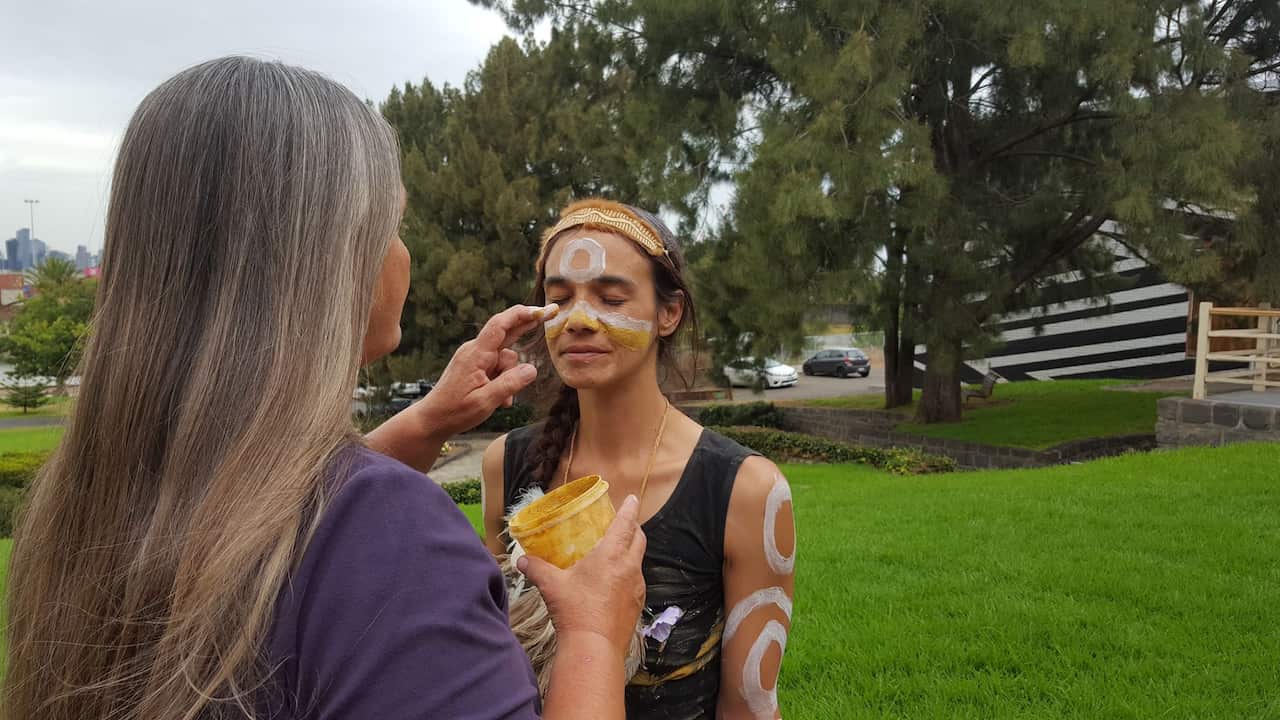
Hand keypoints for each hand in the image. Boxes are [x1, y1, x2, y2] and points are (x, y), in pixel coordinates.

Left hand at [407, 303, 557, 440]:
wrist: (432, 420)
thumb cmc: (455, 411)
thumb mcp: (485, 401)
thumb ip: (510, 384)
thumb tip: (532, 369)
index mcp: (476, 355)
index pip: (500, 325)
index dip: (521, 315)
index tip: (540, 310)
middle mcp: (475, 351)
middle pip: (507, 333)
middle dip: (527, 326)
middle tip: (551, 313)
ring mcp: (475, 358)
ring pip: (506, 358)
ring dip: (510, 377)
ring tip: (502, 400)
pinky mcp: (475, 366)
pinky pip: (497, 367)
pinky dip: (503, 380)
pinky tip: (499, 400)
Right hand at [518, 496, 646, 658]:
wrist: (594, 648)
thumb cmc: (575, 611)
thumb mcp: (551, 585)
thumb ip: (536, 568)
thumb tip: (522, 560)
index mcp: (612, 555)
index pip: (627, 523)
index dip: (630, 508)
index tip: (632, 498)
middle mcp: (630, 567)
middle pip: (639, 539)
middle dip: (633, 528)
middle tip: (622, 524)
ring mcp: (636, 587)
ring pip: (638, 561)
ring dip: (631, 552)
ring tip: (615, 554)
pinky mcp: (637, 605)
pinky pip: (635, 582)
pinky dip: (628, 575)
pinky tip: (613, 583)